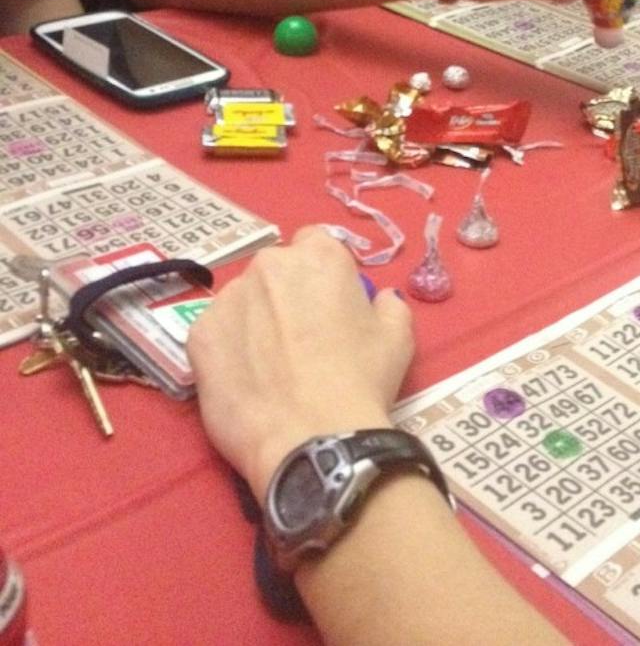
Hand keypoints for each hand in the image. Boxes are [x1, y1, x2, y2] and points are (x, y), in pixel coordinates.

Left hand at [187, 228, 413, 500]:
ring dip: (254, 319)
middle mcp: (269, 264)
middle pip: (275, 270)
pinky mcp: (198, 335)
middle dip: (285, 294)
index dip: (321, 274)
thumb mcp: (397, 337)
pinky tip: (245, 380)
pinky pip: (216, 332)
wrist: (312, 439)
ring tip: (269, 366)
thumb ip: (388, 304)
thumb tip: (380, 299)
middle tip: (299, 338)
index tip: (326, 304)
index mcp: (319, 255)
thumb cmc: (361, 382)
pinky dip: (227, 349)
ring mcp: (228, 298)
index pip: (314, 243)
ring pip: (243, 300)